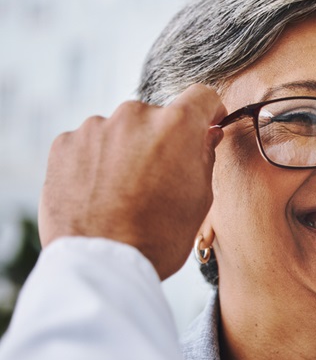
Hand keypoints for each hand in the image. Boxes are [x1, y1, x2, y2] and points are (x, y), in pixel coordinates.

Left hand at [38, 85, 226, 279]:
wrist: (103, 264)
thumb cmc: (159, 236)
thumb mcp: (201, 198)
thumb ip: (204, 156)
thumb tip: (206, 134)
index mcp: (176, 125)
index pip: (201, 96)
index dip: (207, 111)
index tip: (205, 125)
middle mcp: (134, 116)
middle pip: (156, 116)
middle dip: (160, 139)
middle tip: (159, 176)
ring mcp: (95, 127)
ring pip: (120, 130)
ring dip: (126, 149)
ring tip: (124, 190)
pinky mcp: (64, 144)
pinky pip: (89, 143)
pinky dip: (96, 161)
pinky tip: (100, 192)